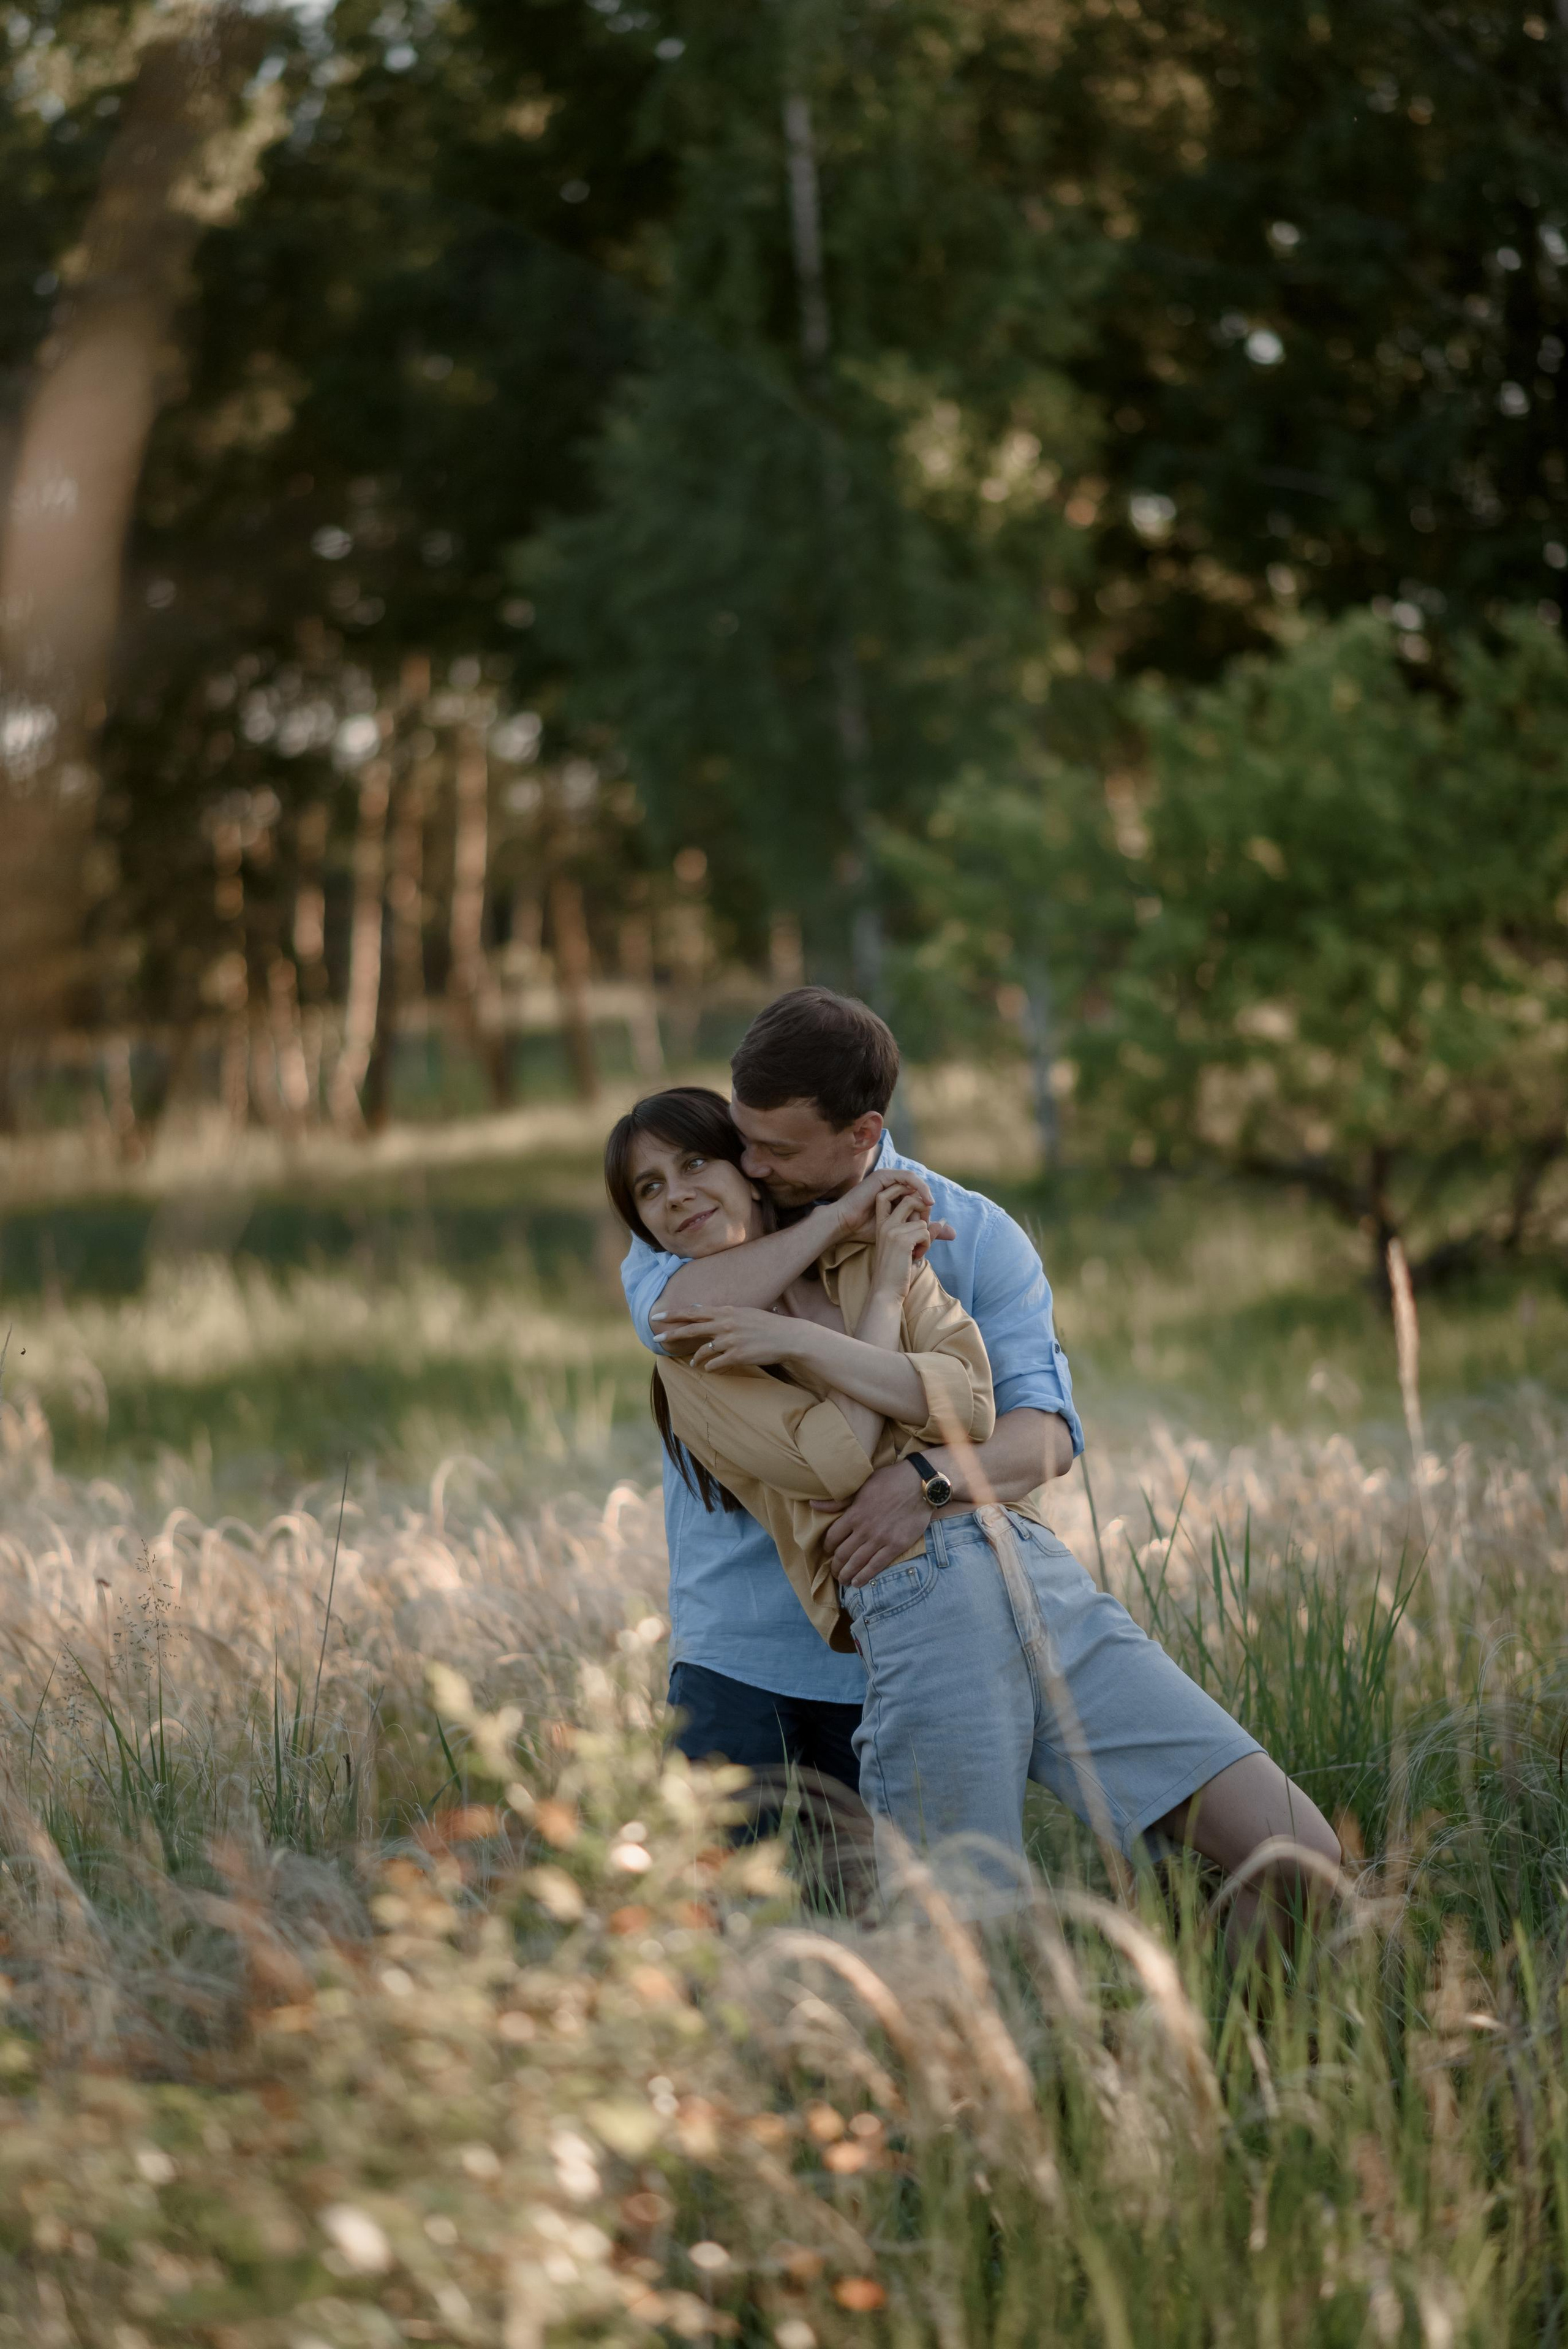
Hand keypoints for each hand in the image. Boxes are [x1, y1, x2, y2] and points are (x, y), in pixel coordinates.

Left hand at [653, 1303, 799, 1371]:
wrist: (787, 1336)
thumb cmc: (766, 1324)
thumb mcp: (743, 1312)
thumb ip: (722, 1313)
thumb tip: (699, 1310)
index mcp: (726, 1311)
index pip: (694, 1312)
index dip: (674, 1314)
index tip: (657, 1316)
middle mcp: (725, 1324)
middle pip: (691, 1329)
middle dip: (671, 1333)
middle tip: (655, 1336)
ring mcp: (731, 1340)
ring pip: (703, 1351)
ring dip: (696, 1357)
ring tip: (693, 1362)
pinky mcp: (737, 1356)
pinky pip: (716, 1364)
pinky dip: (710, 1367)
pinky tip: (709, 1368)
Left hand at [820, 1458, 932, 1587]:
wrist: (919, 1484)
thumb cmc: (890, 1481)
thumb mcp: (861, 1485)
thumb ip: (838, 1501)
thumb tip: (813, 1505)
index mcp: (854, 1513)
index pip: (833, 1536)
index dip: (827, 1547)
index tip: (828, 1550)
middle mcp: (865, 1529)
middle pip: (843, 1554)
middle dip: (836, 1565)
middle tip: (834, 1571)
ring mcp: (880, 1539)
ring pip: (857, 1563)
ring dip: (847, 1574)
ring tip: (843, 1580)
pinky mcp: (896, 1546)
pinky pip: (876, 1566)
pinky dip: (865, 1576)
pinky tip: (858, 1582)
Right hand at [829, 1168, 952, 1248]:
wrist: (846, 1227)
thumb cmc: (867, 1233)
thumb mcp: (903, 1234)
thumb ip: (927, 1233)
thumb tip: (953, 1234)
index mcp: (894, 1199)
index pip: (919, 1201)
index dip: (927, 1213)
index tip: (931, 1230)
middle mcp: (892, 1188)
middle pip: (919, 1194)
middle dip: (926, 1208)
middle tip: (929, 1223)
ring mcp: (887, 1181)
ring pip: (916, 1185)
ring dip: (924, 1198)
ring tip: (929, 1211)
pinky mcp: (883, 1177)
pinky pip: (908, 1178)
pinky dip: (919, 1187)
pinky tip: (926, 1200)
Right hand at [870, 1185, 931, 1297]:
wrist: (886, 1290)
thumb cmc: (896, 1271)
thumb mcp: (909, 1247)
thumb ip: (922, 1231)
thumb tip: (943, 1221)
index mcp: (882, 1224)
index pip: (889, 1195)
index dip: (909, 1198)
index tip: (917, 1217)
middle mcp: (885, 1224)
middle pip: (911, 1200)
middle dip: (923, 1213)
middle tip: (922, 1234)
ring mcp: (892, 1230)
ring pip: (922, 1221)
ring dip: (926, 1237)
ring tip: (915, 1252)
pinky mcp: (902, 1240)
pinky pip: (926, 1232)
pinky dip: (926, 1245)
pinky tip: (916, 1256)